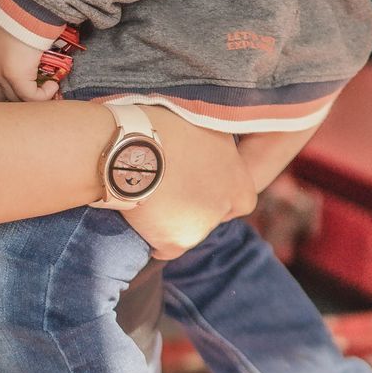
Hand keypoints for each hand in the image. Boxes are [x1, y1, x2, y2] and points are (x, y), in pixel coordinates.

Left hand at [0, 16, 59, 103]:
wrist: (22, 2)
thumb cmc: (16, 9)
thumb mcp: (4, 25)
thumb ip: (7, 38)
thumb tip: (22, 41)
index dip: (6, 93)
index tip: (23, 91)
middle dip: (16, 103)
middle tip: (35, 98)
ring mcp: (1, 73)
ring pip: (16, 100)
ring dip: (33, 99)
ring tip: (48, 90)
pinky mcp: (16, 75)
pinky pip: (31, 97)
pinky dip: (44, 95)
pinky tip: (53, 86)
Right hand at [119, 113, 257, 255]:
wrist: (129, 149)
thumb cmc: (163, 127)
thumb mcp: (204, 124)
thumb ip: (218, 145)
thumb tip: (221, 144)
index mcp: (239, 181)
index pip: (242, 200)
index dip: (221, 192)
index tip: (200, 182)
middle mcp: (224, 207)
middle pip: (213, 215)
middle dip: (196, 205)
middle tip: (172, 187)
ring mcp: (199, 228)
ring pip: (189, 231)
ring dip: (175, 219)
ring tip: (151, 194)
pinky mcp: (173, 243)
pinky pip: (166, 248)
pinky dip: (155, 237)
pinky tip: (142, 218)